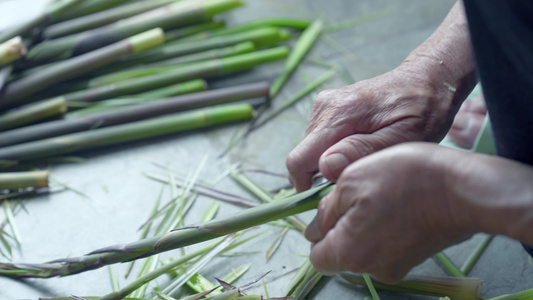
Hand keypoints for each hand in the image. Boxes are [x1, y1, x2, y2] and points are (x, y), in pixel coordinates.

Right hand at [287, 65, 458, 191]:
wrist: (426, 80)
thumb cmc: (422, 111)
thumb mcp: (403, 138)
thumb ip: (362, 151)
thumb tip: (325, 167)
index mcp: (340, 114)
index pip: (298, 160)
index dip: (308, 186)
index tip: (334, 193)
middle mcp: (324, 106)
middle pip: (302, 156)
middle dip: (323, 174)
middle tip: (359, 174)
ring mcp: (324, 104)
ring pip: (309, 150)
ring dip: (329, 162)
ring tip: (363, 157)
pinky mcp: (326, 106)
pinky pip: (318, 139)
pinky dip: (333, 150)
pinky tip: (359, 146)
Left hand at [305, 143, 474, 282]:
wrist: (464, 189)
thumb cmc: (405, 180)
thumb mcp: (351, 181)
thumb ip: (327, 210)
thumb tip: (316, 227)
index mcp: (349, 253)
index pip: (317, 256)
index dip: (318, 230)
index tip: (331, 207)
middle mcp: (370, 269)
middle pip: (341, 252)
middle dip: (342, 226)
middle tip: (358, 194)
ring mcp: (395, 267)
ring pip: (364, 247)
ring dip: (365, 224)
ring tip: (382, 195)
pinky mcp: (413, 258)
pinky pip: (386, 245)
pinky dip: (385, 227)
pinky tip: (397, 204)